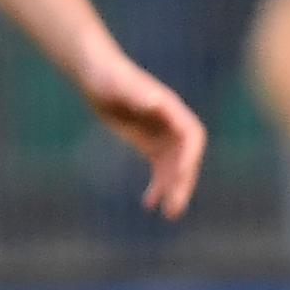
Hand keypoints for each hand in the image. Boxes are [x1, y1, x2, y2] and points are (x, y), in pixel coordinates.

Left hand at [81, 54, 204, 218]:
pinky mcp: (150, 144)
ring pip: (175, 169)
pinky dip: (157, 187)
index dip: (189, 156)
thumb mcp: (118, 84)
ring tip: (168, 214)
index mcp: (172, 110)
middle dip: (183, 183)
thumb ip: (138, 93)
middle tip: (175, 207)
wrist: (97, 75)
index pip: (192, 137)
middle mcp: (173, 125)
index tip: (180, 175)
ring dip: (173, 190)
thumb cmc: (107, 76)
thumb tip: (155, 102)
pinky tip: (148, 204)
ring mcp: (163, 136)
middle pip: (186, 158)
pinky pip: (160, 170)